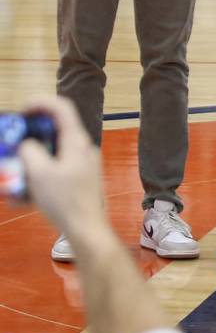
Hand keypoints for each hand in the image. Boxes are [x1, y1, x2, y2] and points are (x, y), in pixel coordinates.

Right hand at [17, 97, 105, 242]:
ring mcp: (82, 165)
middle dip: (30, 137)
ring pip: (52, 155)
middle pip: (55, 132)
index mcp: (76, 141)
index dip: (40, 103)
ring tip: (13, 176)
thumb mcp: (39, 173)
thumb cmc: (64, 200)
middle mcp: (82, 149)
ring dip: (30, 162)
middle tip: (11, 146)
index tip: (21, 110)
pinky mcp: (79, 181)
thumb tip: (28, 145)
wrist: (86, 229)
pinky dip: (37, 178)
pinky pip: (54, 172)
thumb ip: (30, 152)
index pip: (62, 108)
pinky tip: (20, 197)